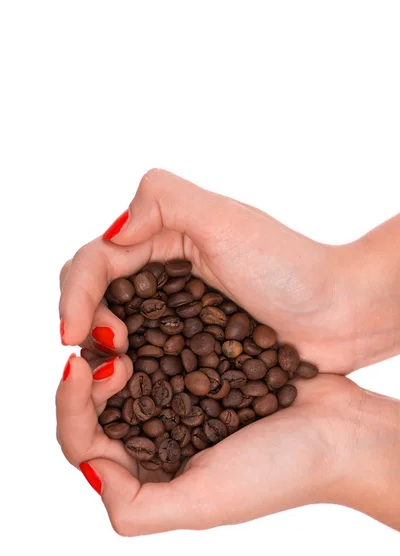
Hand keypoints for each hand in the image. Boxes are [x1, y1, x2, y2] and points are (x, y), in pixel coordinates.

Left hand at [56, 355, 399, 534]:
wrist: (337, 430)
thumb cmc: (279, 471)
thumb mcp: (203, 503)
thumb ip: (136, 507)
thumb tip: (91, 469)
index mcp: (147, 473)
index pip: (83, 441)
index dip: (70, 405)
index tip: (79, 365)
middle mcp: (155, 436)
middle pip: (94, 404)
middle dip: (87, 373)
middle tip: (108, 341)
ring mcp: (177, 398)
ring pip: (122, 371)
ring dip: (111, 347)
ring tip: (120, 326)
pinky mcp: (199, 366)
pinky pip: (158, 345)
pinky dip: (145, 328)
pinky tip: (144, 312)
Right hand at [59, 169, 376, 373]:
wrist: (337, 312)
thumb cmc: (289, 266)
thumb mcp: (225, 219)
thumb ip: (163, 200)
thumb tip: (112, 233)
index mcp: (162, 237)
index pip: (97, 259)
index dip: (76, 292)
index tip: (70, 333)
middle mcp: (161, 271)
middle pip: (96, 290)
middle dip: (83, 317)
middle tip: (101, 350)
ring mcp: (173, 310)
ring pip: (114, 323)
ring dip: (100, 346)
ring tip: (112, 372)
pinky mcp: (187, 345)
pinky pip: (143, 353)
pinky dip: (126, 365)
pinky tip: (126, 383)